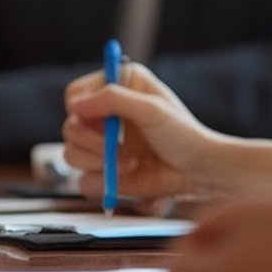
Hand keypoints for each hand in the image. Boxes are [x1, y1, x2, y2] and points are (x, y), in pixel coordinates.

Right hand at [61, 61, 235, 201]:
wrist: (201, 173)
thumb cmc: (185, 136)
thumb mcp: (152, 109)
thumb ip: (112, 99)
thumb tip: (75, 105)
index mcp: (117, 88)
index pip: (76, 94)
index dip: (80, 108)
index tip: (97, 121)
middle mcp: (105, 115)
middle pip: (70, 126)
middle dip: (92, 142)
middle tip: (114, 149)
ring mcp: (103, 146)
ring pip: (72, 154)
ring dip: (98, 163)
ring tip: (129, 164)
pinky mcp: (104, 172)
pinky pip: (83, 180)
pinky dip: (102, 182)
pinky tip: (127, 177)